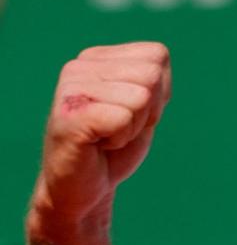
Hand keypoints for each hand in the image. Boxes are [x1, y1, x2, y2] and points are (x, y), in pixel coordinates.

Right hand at [31, 42, 171, 234]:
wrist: (82, 189)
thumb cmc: (115, 148)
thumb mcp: (144, 106)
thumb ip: (152, 78)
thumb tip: (159, 55)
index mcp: (97, 58)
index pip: (157, 56)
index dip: (158, 93)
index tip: (131, 113)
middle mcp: (79, 66)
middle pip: (151, 75)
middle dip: (148, 110)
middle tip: (119, 128)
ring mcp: (71, 89)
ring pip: (140, 97)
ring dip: (133, 126)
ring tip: (106, 136)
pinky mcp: (70, 115)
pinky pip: (123, 118)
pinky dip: (120, 138)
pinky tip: (97, 145)